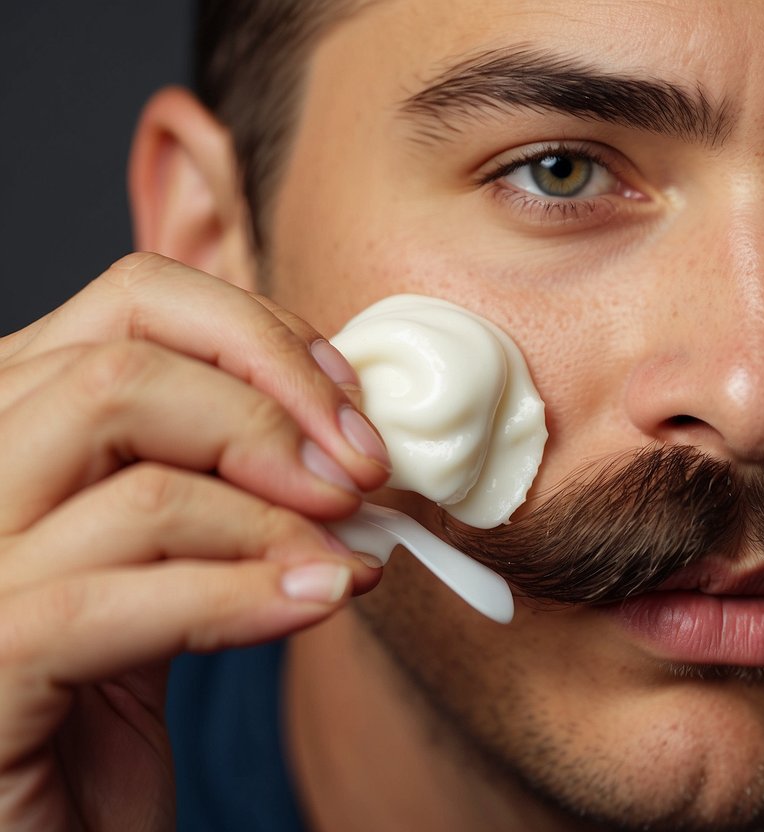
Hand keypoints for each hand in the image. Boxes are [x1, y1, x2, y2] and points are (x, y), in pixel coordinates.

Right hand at [0, 253, 389, 830]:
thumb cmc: (91, 720)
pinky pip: (113, 598)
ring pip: (133, 472)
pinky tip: (316, 601)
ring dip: (275, 514)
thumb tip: (338, 437)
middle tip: (361, 480)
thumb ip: (217, 491)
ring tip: (343, 557)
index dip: (260, 338)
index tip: (350, 407)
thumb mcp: (160, 573)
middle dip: (275, 412)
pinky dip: (242, 592)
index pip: (131, 304)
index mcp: (6, 435)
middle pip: (123, 365)